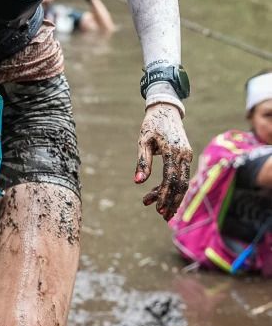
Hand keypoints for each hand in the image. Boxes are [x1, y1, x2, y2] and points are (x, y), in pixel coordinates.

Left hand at [134, 104, 191, 219]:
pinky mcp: (186, 157)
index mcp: (173, 150)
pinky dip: (173, 186)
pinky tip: (162, 194)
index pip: (171, 178)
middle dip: (172, 201)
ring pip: (183, 182)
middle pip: (181, 184)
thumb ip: (142, 161)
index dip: (165, 195)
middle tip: (162, 216)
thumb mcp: (143, 140)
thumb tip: (138, 182)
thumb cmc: (152, 124)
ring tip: (160, 209)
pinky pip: (181, 175)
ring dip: (173, 197)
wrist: (166, 109)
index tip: (158, 208)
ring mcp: (187, 156)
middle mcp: (184, 154)